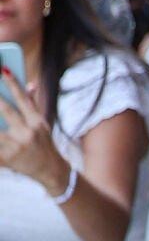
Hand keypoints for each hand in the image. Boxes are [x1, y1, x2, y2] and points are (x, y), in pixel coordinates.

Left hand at [0, 67, 67, 192]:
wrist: (51, 172)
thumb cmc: (43, 144)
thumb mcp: (42, 124)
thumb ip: (32, 104)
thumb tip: (29, 84)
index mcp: (36, 122)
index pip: (23, 99)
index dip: (13, 83)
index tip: (3, 69)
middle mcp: (28, 133)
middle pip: (7, 111)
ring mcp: (17, 147)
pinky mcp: (7, 160)